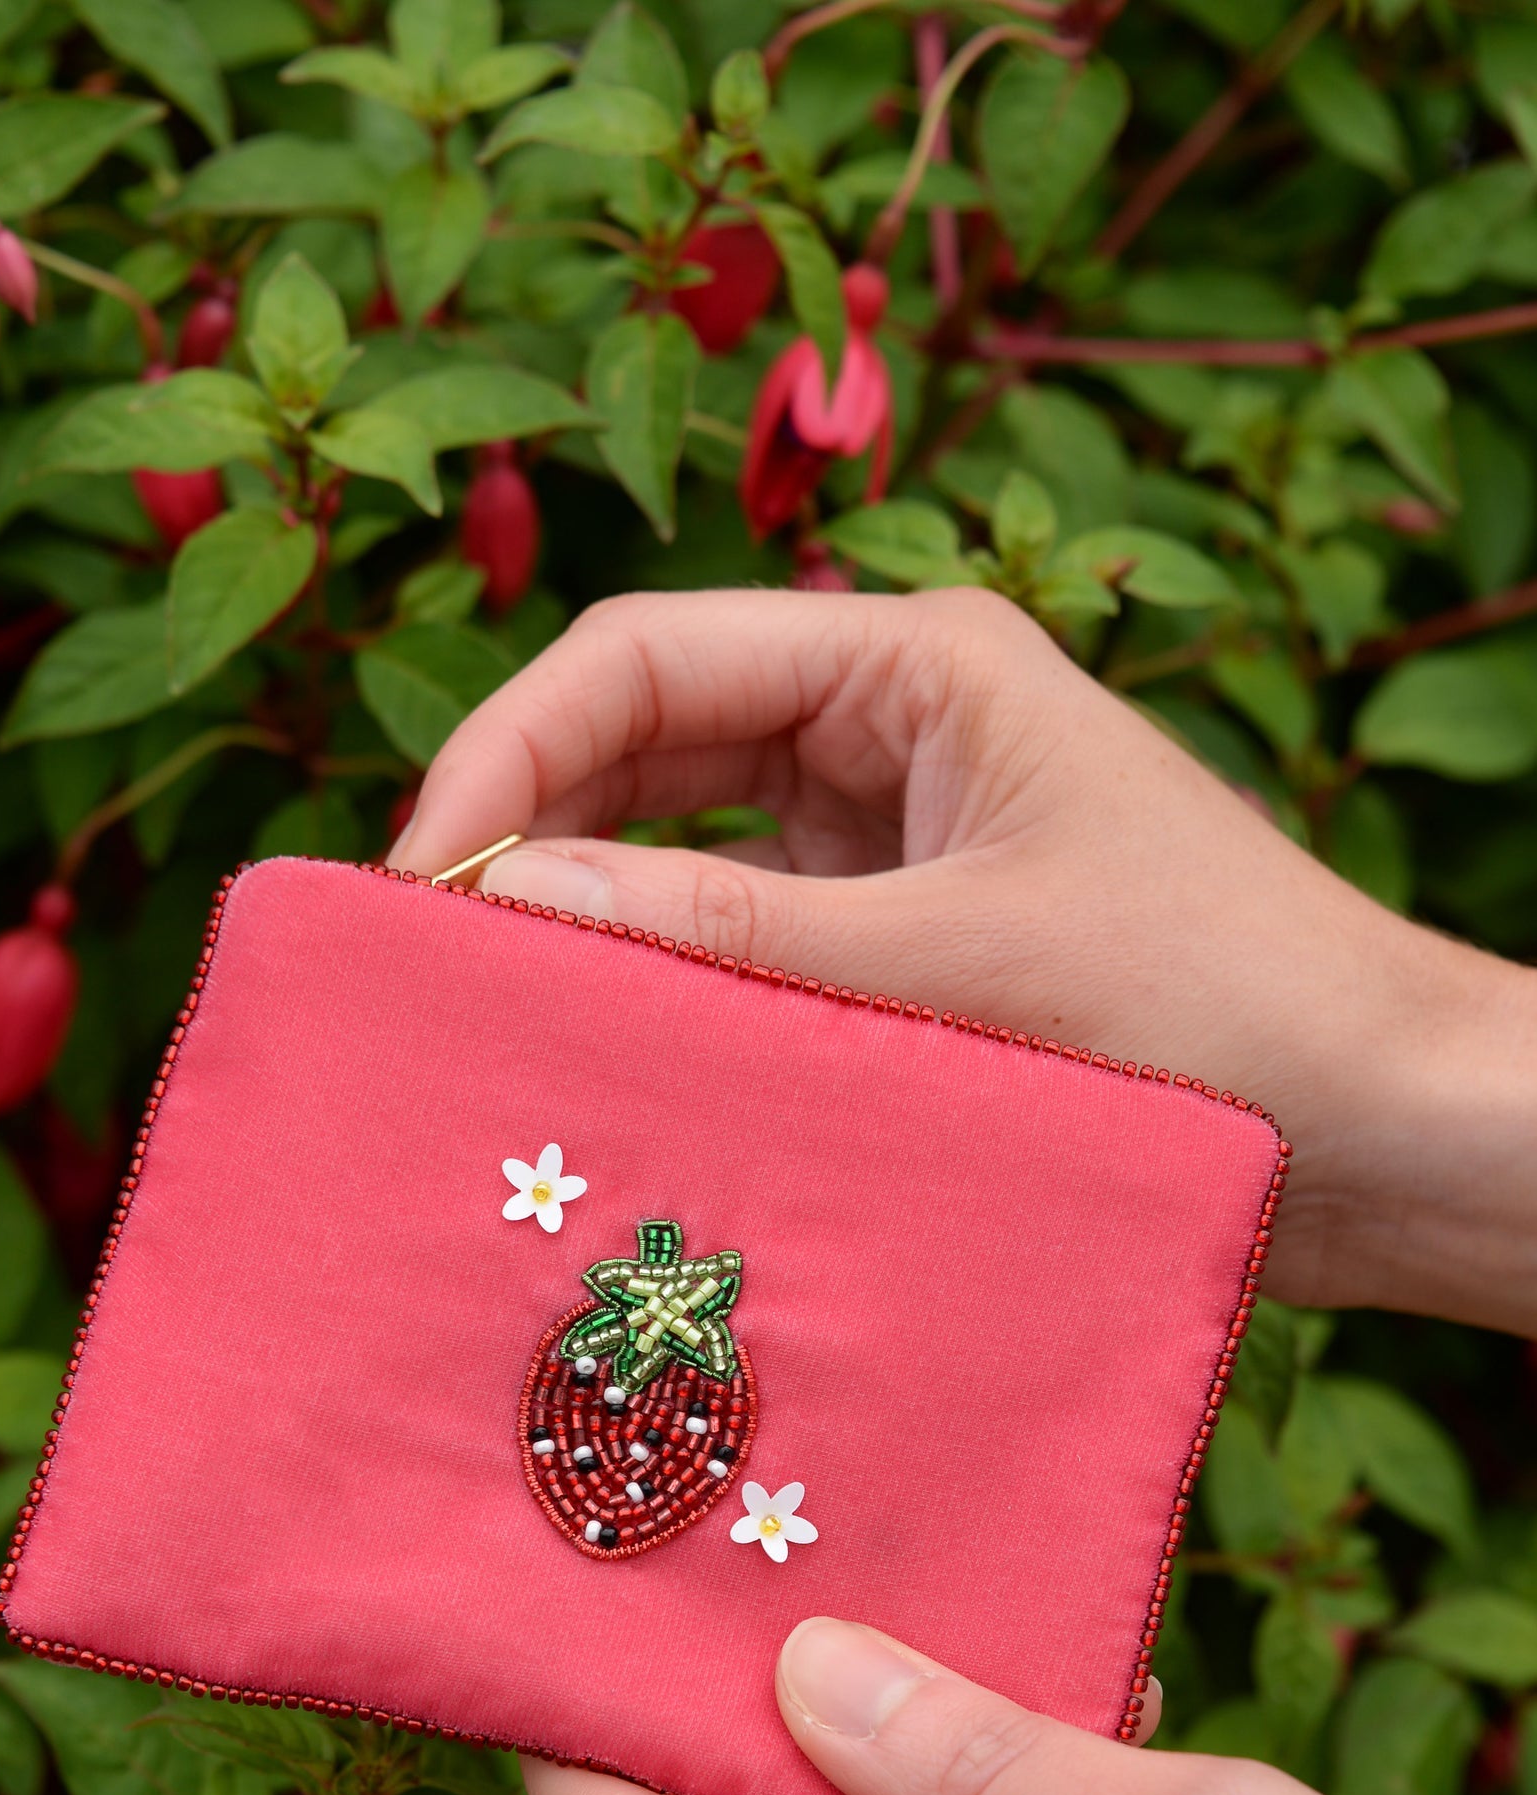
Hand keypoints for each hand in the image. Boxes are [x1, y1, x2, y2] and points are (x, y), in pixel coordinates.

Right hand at [391, 588, 1536, 1335]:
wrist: (1379, 1131)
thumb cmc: (1216, 1006)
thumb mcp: (952, 963)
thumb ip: (725, 931)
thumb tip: (505, 901)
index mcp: (912, 659)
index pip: (644, 657)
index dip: (507, 752)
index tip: (421, 882)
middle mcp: (888, 727)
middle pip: (642, 747)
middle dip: (528, 839)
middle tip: (427, 970)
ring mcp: (890, 838)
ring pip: (681, 856)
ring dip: (592, 927)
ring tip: (491, 1022)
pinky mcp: (900, 942)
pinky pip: (743, 948)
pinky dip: (672, 995)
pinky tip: (606, 1061)